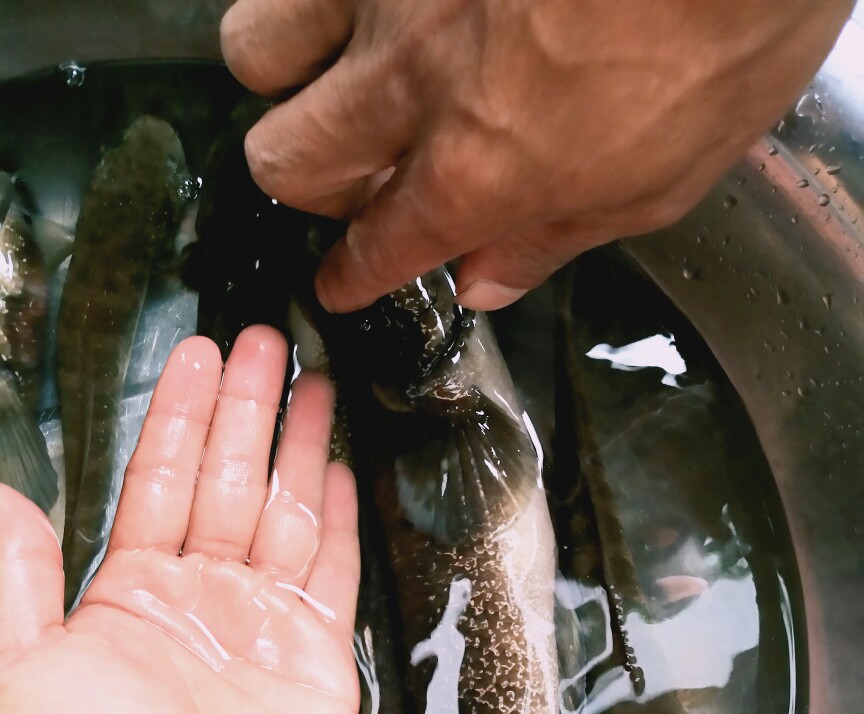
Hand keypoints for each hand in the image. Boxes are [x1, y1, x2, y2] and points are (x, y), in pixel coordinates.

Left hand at [0, 327, 359, 713]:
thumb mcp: (20, 668)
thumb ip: (13, 579)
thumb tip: (0, 492)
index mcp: (133, 587)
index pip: (160, 477)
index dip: (178, 414)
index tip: (194, 354)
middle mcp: (201, 593)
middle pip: (229, 478)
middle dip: (244, 408)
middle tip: (262, 340)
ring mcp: (262, 621)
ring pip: (284, 509)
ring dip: (294, 444)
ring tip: (311, 381)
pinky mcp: (313, 654)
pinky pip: (329, 570)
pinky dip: (335, 517)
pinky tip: (336, 467)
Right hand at [221, 0, 851, 312]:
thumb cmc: (722, 36)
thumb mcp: (657, 185)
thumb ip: (551, 238)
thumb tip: (480, 283)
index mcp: (473, 175)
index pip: (373, 249)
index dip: (349, 277)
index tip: (342, 281)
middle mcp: (407, 84)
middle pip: (285, 161)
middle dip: (310, 184)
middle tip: (355, 172)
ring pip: (255, 49)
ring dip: (286, 75)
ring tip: (337, 68)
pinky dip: (321, 1)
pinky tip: (374, 4)